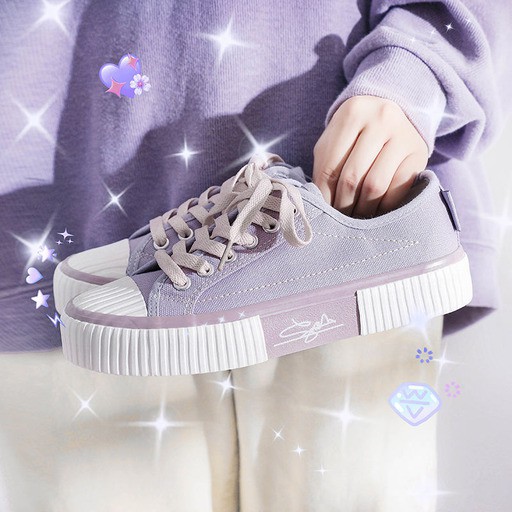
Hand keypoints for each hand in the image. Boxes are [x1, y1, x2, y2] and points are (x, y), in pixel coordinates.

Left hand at [313, 95, 428, 217]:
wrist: (391, 114)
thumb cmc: (355, 134)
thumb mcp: (334, 141)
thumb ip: (325, 167)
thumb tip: (320, 204)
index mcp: (352, 113)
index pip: (330, 167)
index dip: (324, 196)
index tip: (323, 212)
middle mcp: (381, 119)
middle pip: (352, 177)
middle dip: (343, 205)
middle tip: (339, 220)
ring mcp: (403, 135)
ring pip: (375, 185)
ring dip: (363, 209)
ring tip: (355, 217)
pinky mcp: (419, 154)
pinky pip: (398, 189)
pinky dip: (384, 206)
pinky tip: (376, 210)